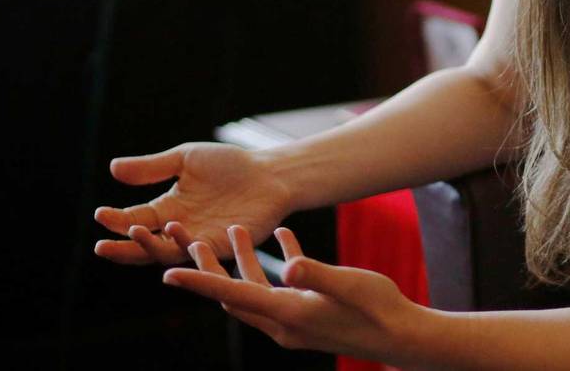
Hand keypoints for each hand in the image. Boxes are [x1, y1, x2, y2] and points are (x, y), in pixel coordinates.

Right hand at [94, 142, 291, 264]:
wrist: (270, 173)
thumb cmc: (229, 165)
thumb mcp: (186, 159)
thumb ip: (152, 167)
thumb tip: (112, 168)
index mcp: (168, 209)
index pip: (135, 220)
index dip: (116, 220)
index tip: (100, 214)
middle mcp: (180, 229)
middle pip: (145, 246)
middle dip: (122, 248)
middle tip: (100, 247)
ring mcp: (201, 240)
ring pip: (169, 253)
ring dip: (150, 246)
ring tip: (136, 233)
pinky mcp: (223, 246)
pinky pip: (199, 252)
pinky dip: (185, 246)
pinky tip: (174, 233)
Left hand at [165, 225, 424, 363]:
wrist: (401, 336)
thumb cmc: (378, 308)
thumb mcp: (348, 284)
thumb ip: (316, 272)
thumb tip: (287, 265)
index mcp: (289, 314)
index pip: (233, 296)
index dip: (200, 283)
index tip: (168, 273)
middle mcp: (284, 322)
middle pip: (234, 296)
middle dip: (209, 271)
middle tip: (187, 242)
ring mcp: (295, 322)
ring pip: (256, 292)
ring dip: (242, 264)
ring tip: (234, 232)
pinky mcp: (308, 316)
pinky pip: (281, 291)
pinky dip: (276, 266)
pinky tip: (283, 239)